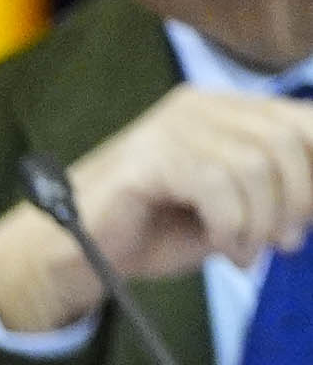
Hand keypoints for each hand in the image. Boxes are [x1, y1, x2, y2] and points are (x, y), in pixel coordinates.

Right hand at [0, 86, 312, 332]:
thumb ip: (274, 194)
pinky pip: (216, 184)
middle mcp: (202, 106)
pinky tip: (223, 247)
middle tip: (286, 243)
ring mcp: (172, 127)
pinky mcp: (149, 156)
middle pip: (286, 140)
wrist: (75, 258)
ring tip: (246, 253)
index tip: (309, 217)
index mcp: (226, 110)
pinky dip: (231, 225)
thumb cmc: (152, 232)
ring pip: (255, 165)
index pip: (303, 120)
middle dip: (298, 200)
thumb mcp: (232, 210)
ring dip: (261, 221)